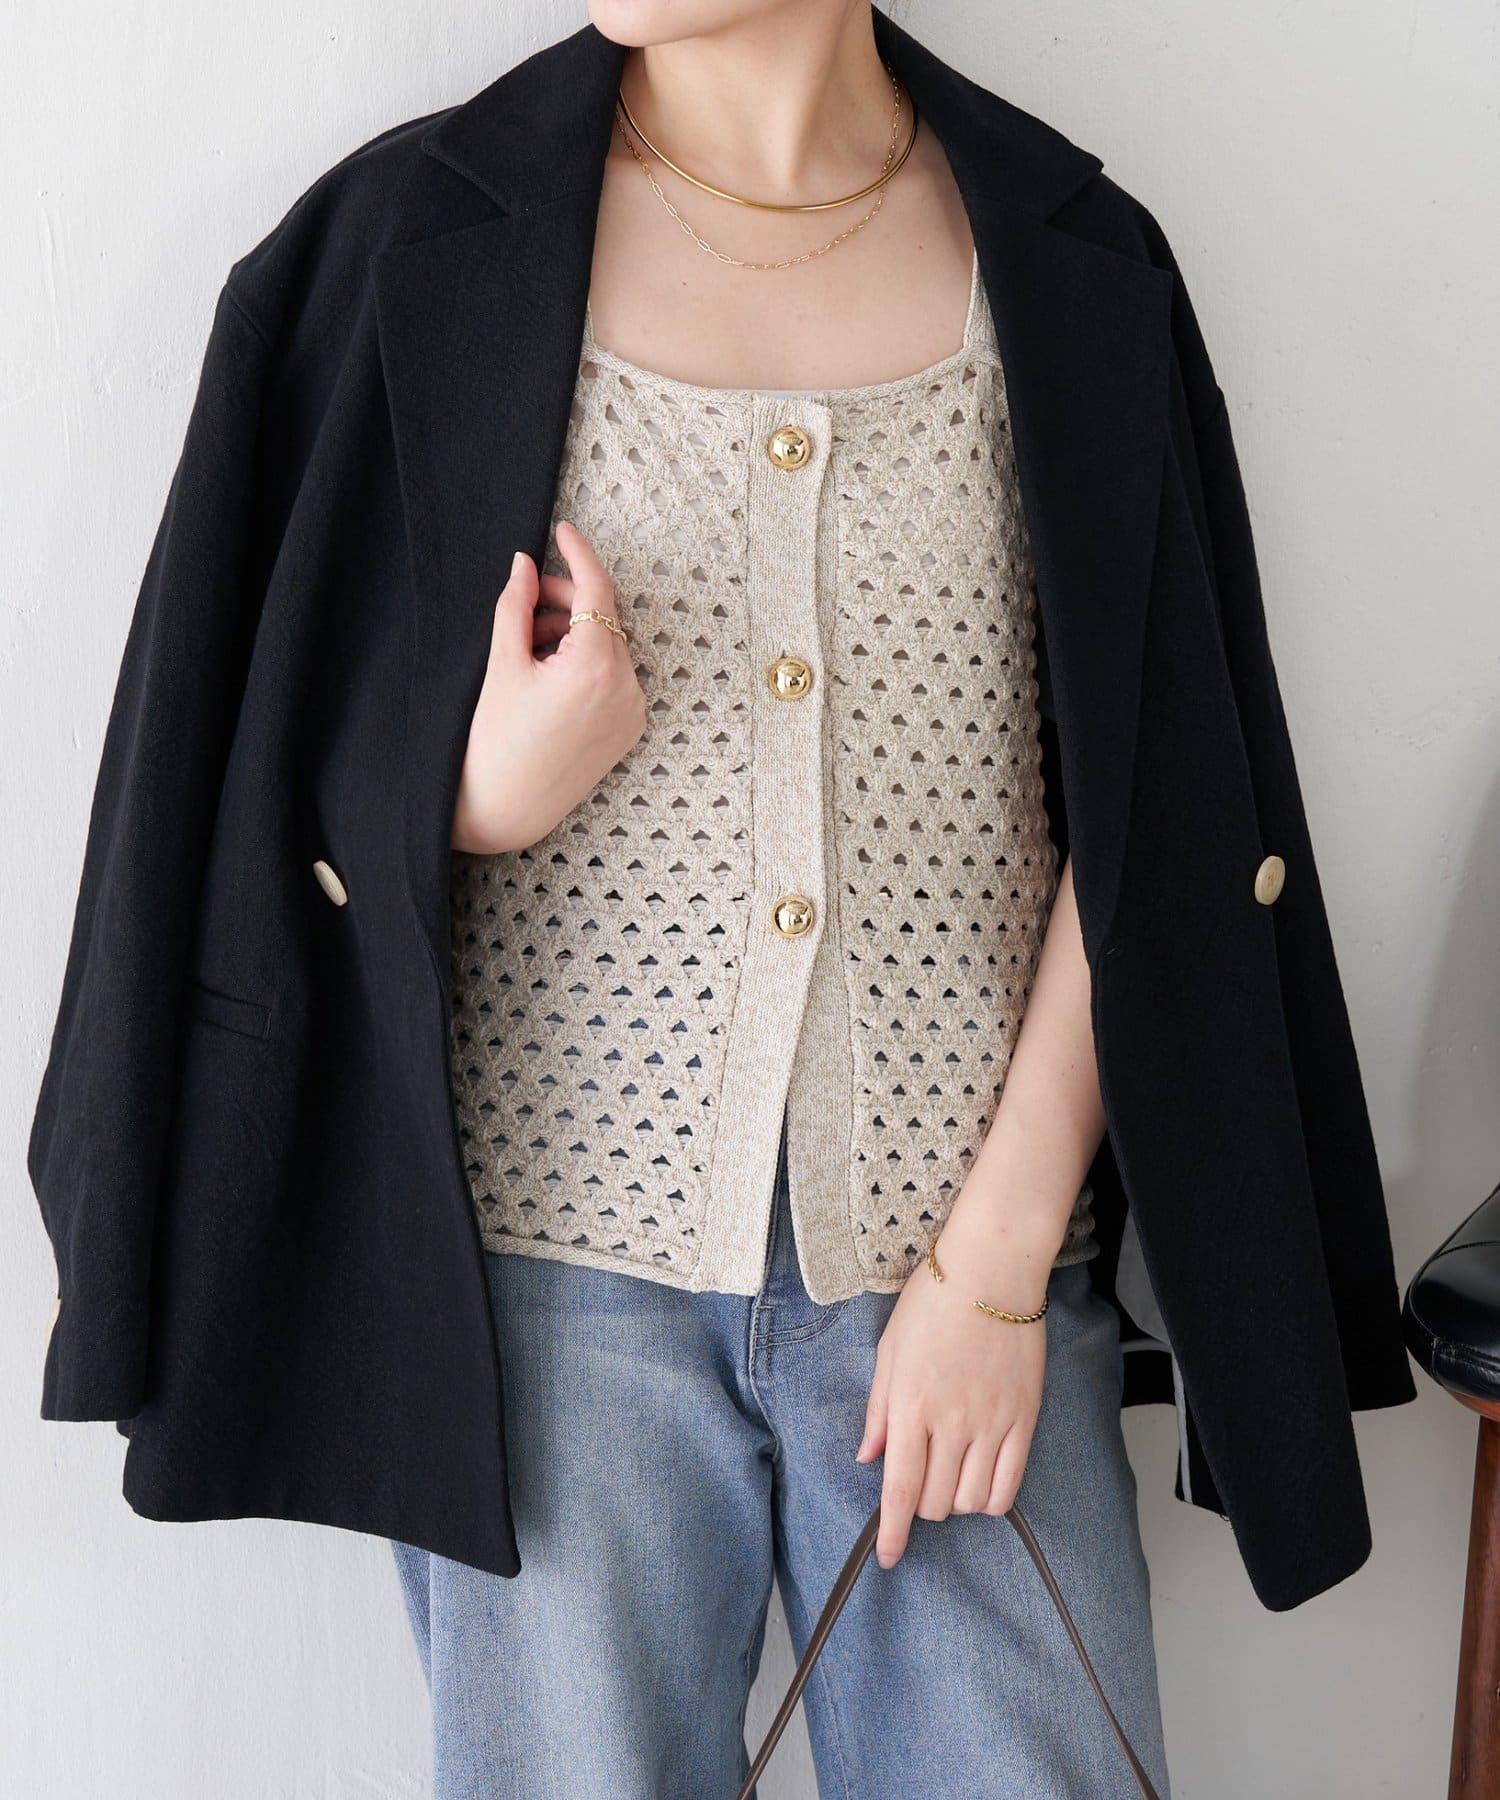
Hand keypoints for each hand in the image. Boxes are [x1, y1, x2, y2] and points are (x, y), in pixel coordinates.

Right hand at [452, 519, 647, 852]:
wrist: (504, 810)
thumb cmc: (494, 742)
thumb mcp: (502, 665)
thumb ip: (516, 606)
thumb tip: (524, 563)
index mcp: (597, 668)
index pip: (596, 590)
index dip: (578, 553)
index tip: (562, 529)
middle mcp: (626, 688)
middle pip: (602, 619)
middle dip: (563, 602)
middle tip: (524, 601)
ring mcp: (632, 711)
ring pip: (607, 648)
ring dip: (571, 636)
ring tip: (526, 651)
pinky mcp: (628, 730)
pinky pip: (612, 678)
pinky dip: (584, 665)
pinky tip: (546, 677)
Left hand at [855, 1192, 1055, 1569]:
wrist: (991, 1271)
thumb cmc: (933, 1302)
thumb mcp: (889, 1351)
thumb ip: (879, 1411)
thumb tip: (868, 1458)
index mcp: (910, 1407)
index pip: (899, 1491)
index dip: (892, 1533)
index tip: (888, 1557)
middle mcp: (951, 1423)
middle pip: (934, 1502)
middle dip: (920, 1506)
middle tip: (918, 1481)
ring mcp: (991, 1424)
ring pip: (970, 1501)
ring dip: (954, 1501)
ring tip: (948, 1475)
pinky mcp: (1024, 1419)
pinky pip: (1009, 1484)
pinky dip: (991, 1498)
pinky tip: (980, 1483)